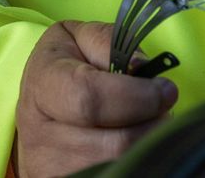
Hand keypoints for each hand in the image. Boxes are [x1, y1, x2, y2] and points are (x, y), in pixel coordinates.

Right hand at [14, 20, 176, 177]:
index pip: (91, 98)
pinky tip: (136, 145)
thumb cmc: (63, 70)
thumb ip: (106, 42)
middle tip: (163, 108)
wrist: (40, 115)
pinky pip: (119, 173)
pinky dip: (138, 161)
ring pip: (123, 164)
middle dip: (152, 124)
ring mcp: (56, 170)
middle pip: (116, 142)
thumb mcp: (76, 39)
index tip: (164, 89)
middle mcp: (42, 135)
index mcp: (43, 86)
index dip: (137, 96)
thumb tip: (141, 67)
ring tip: (147, 124)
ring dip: (149, 143)